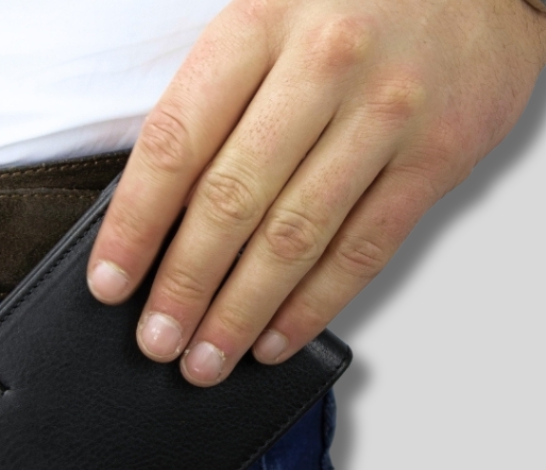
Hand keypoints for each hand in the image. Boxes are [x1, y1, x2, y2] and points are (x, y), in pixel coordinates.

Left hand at [87, 0, 545, 385]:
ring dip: (242, 311)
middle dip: (185, 286)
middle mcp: (322, 66)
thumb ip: (214, 101)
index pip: (176, 142)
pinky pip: (364, 249)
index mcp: (257, 25)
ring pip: (296, 236)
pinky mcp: (436, 158)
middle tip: (157, 339)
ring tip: (206, 358)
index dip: (135, 223)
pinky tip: (276, 338)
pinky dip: (314, 305)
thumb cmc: (351, 5)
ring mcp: (385, 115)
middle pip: (233, 200)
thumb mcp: (267, 17)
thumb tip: (154, 215)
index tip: (109, 282)